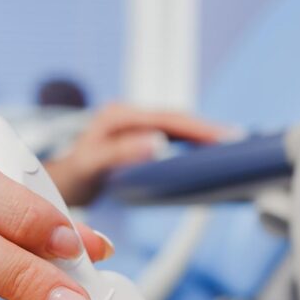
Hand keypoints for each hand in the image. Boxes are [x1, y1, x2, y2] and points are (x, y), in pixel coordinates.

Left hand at [45, 103, 224, 205]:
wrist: (60, 184)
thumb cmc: (72, 177)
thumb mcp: (90, 167)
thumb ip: (118, 154)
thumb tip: (156, 143)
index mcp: (118, 117)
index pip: (166, 119)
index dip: (197, 128)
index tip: (222, 137)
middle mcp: (128, 115)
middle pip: (176, 119)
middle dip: (207, 129)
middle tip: (238, 141)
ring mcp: (134, 125)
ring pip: (177, 125)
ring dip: (202, 134)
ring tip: (232, 144)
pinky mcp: (139, 137)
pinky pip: (172, 135)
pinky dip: (192, 142)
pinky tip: (210, 151)